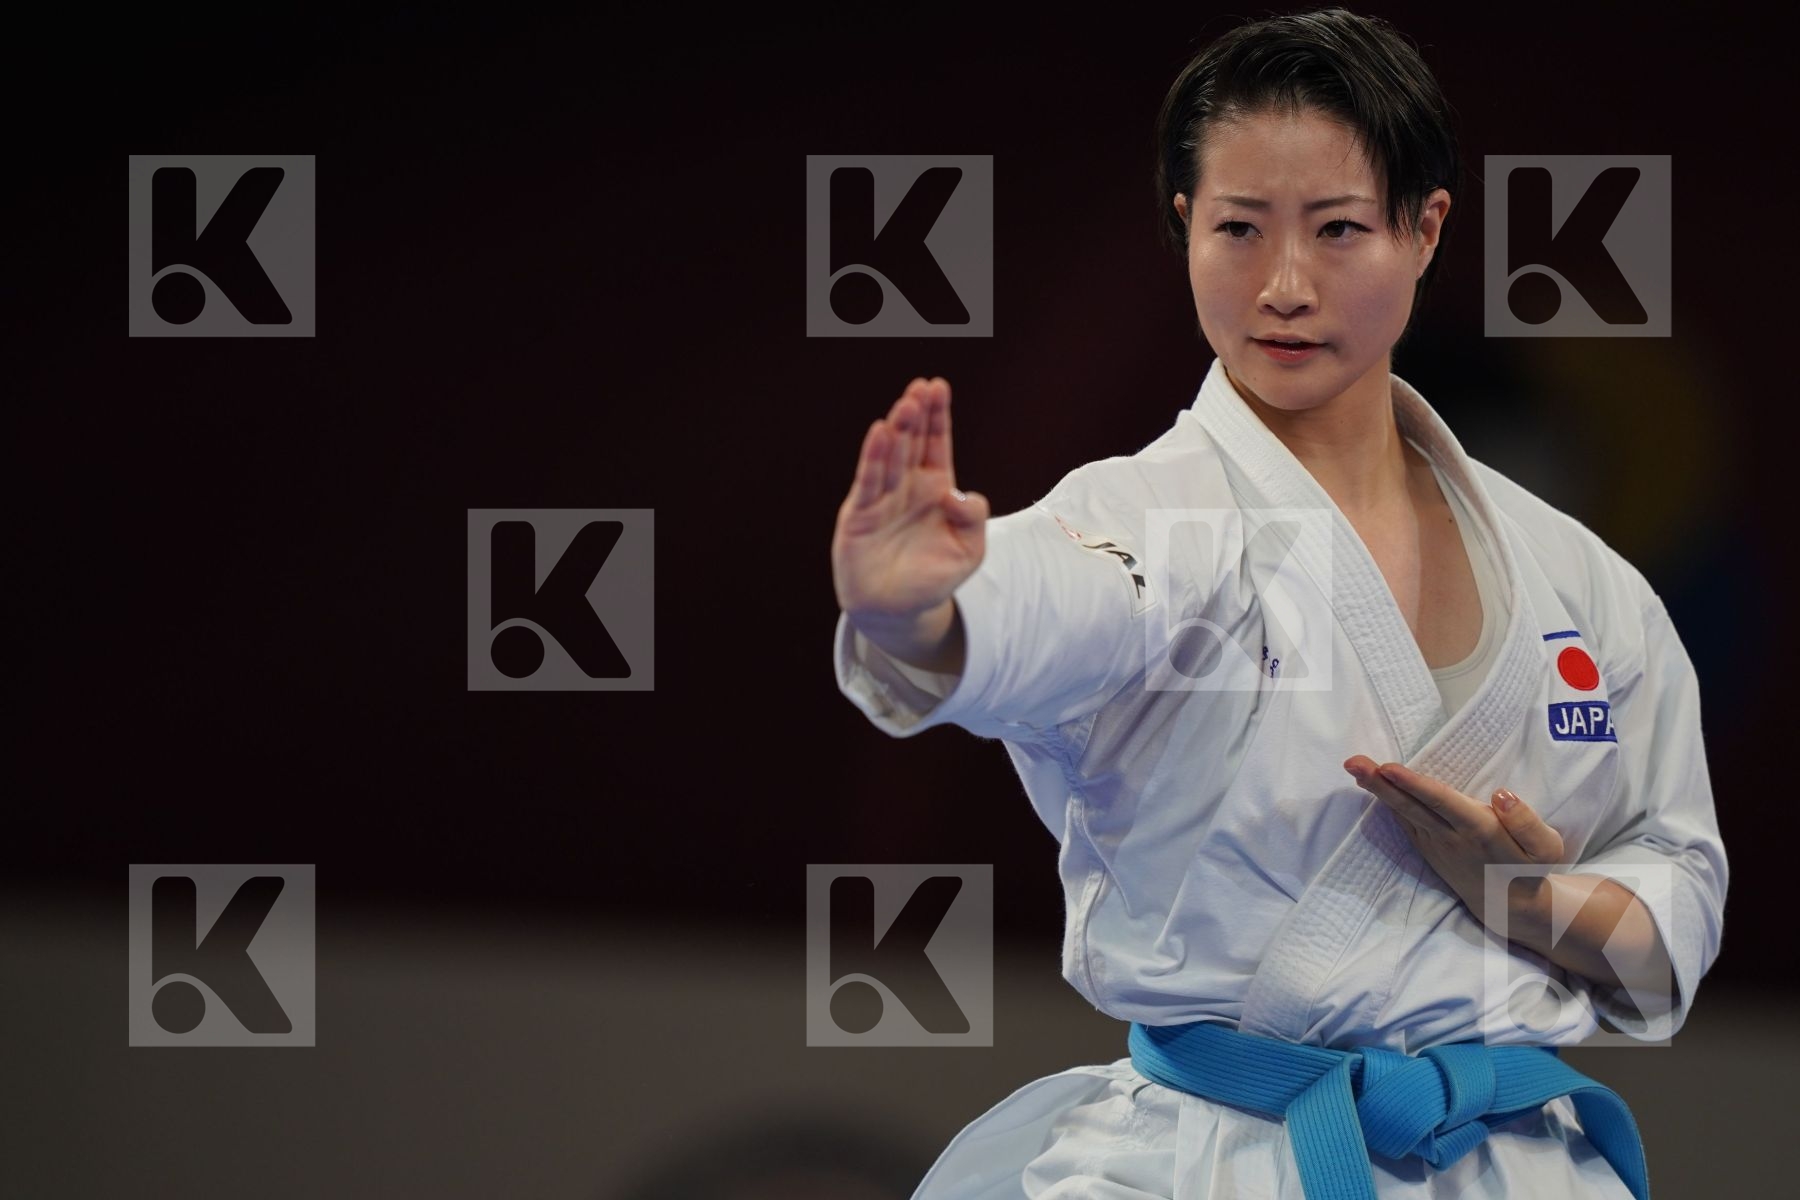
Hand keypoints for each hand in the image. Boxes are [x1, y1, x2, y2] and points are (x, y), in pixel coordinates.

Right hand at [832, 377, 990, 617]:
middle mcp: (907, 487)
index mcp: (935, 489)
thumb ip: (972, 518)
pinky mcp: (860, 515)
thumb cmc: (934, 577)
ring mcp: (882, 499)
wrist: (898, 610)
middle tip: (921, 388)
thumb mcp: (969, 550)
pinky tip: (880, 433)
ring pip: (890, 457)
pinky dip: (874, 457)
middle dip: (917, 415)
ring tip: (905, 406)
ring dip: (897, 430)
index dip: (937, 416)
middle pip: (912, 443)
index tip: (938, 387)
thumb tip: (955, 492)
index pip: (936, 444)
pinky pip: (869, 481)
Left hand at [1343, 756, 1566, 933]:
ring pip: (1404, 812)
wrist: (1510, 906)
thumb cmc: (1530, 868)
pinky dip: (1387, 804)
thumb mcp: (1546, 847)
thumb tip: (1502, 795)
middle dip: (1381, 783)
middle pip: (1412, 806)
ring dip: (1377, 790)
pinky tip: (1370, 786)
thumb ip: (1526, 821)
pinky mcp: (1428, 849)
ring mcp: (1435, 845)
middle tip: (1353, 762)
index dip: (1414, 785)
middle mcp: (1451, 837)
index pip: (1442, 803)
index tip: (1389, 768)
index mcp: (1480, 831)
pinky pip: (1405, 823)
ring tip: (1354, 767)